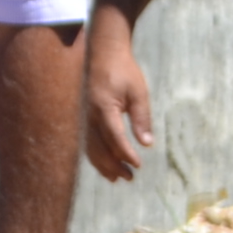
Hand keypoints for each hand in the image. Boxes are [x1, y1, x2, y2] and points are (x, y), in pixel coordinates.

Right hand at [84, 19, 152, 182]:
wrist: (103, 54)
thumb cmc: (124, 71)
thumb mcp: (138, 92)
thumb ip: (141, 118)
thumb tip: (146, 143)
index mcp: (104, 108)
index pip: (115, 138)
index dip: (125, 154)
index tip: (137, 165)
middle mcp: (90, 117)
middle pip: (99, 149)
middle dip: (114, 165)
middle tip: (129, 178)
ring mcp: (85, 118)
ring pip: (91, 148)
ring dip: (104, 165)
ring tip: (117, 177)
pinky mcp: (85, 118)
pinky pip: (88, 142)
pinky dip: (96, 156)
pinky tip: (105, 164)